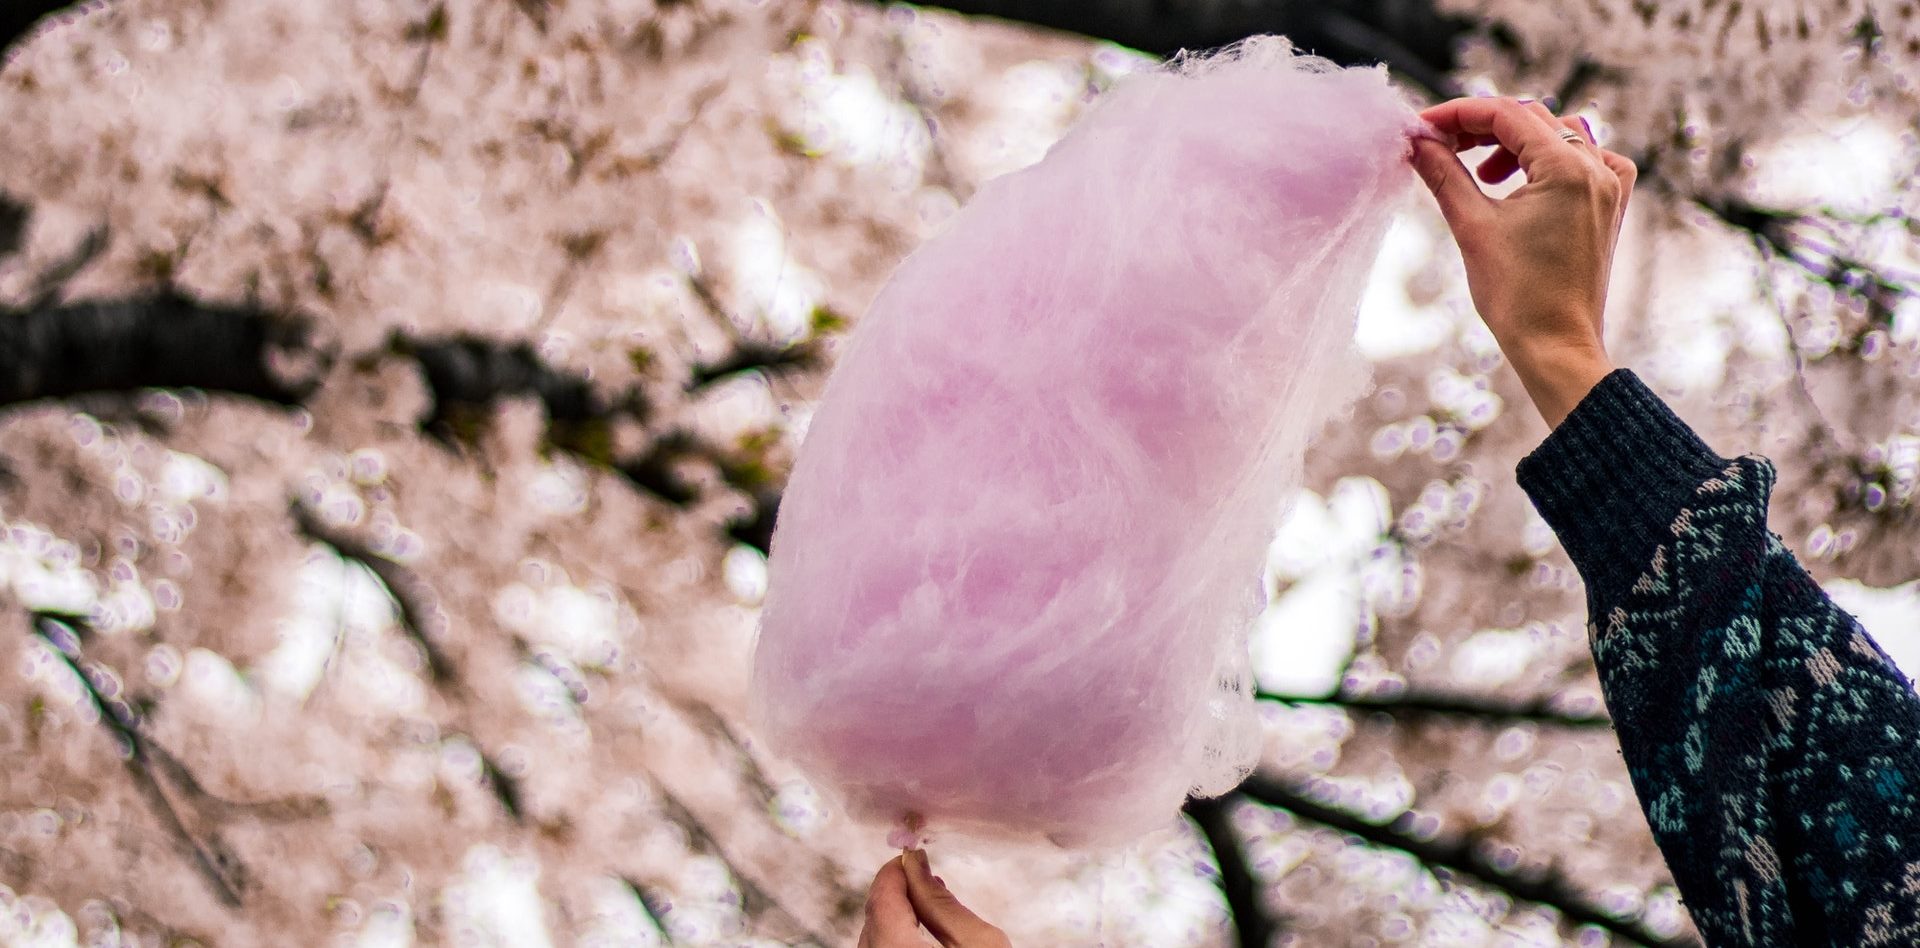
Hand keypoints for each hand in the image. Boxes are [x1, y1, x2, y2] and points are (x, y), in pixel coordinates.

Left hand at [860, 849, 1010, 947]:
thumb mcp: (979, 942)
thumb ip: (941, 902)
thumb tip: (917, 864)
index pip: (881, 899)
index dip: (897, 871)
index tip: (914, 855)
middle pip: (874, 922)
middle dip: (897, 895)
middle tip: (925, 879)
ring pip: (874, 941)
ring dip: (896, 920)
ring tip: (927, 908)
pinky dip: (895, 940)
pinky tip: (920, 936)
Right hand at [1408, 96, 1636, 427]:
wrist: (1556, 347)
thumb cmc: (1517, 296)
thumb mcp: (1471, 227)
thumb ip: (1444, 174)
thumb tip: (1416, 142)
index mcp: (1567, 169)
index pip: (1506, 115)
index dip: (1458, 114)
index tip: (1422, 126)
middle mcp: (1596, 169)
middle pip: (1531, 120)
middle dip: (1481, 128)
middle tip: (1439, 146)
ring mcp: (1609, 188)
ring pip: (1558, 136)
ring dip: (1514, 144)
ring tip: (1481, 173)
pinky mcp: (1609, 208)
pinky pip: (1588, 161)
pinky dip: (1553, 161)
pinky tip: (1527, 181)